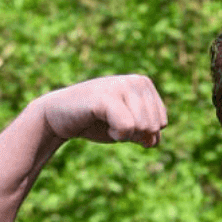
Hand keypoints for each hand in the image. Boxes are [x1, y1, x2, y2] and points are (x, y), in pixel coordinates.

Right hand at [39, 74, 168, 147]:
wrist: (59, 116)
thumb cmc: (95, 121)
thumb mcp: (127, 129)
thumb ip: (146, 134)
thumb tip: (153, 141)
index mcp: (145, 84)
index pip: (162, 123)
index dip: (142, 132)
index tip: (121, 122)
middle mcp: (136, 81)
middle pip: (154, 126)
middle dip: (134, 134)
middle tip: (112, 123)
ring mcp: (122, 86)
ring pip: (143, 128)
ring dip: (124, 135)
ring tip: (106, 121)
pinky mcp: (107, 97)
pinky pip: (128, 128)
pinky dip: (116, 135)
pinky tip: (101, 122)